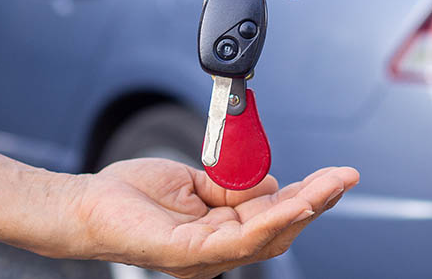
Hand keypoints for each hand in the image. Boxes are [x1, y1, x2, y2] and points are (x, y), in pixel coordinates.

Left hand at [70, 158, 359, 278]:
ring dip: (305, 209)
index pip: (273, 217)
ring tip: (331, 187)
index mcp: (221, 233)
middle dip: (318, 201)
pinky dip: (272, 220)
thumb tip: (266, 181)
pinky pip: (239, 239)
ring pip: (268, 236)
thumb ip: (230, 185)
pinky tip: (297, 201)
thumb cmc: (132, 196)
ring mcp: (206, 257)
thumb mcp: (193, 181)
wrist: (85, 205)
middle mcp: (219, 251)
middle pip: (280, 230)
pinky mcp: (190, 254)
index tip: (331, 175)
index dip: (306, 196)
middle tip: (346, 177)